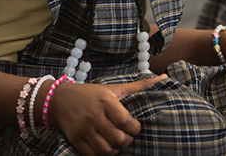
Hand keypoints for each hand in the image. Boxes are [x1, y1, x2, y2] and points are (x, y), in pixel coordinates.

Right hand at [48, 75, 166, 155]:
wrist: (60, 100)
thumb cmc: (91, 94)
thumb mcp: (114, 87)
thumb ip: (139, 85)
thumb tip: (165, 78)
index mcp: (106, 102)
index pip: (126, 122)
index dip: (135, 129)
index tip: (135, 127)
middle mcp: (95, 116)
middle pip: (119, 139)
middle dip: (127, 141)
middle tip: (127, 136)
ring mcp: (85, 130)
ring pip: (107, 150)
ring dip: (116, 150)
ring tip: (117, 143)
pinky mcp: (76, 140)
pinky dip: (102, 155)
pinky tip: (105, 147)